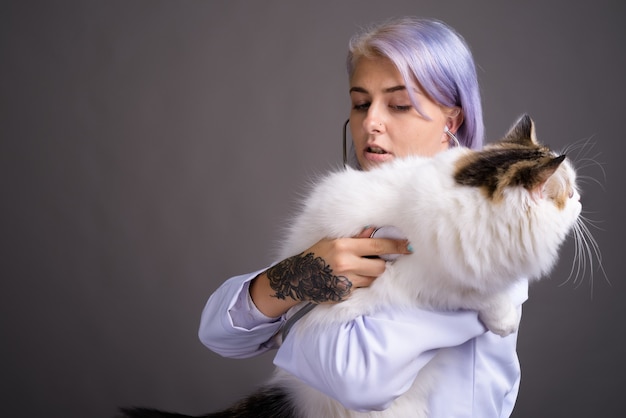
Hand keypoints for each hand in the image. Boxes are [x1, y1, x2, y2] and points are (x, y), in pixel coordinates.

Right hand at [266, 227, 411, 303]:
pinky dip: (359, 284)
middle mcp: (345, 263)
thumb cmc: (316, 255)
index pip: (379, 246)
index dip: (397, 247)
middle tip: (378, 261)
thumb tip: (376, 230)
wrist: (297, 277)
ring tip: (358, 269)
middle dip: (382, 264)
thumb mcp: (333, 240)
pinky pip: (361, 289)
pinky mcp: (343, 295)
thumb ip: (356, 237)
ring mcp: (345, 281)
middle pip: (380, 266)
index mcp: (344, 246)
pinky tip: (348, 279)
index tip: (409, 247)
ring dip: (370, 275)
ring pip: (372, 279)